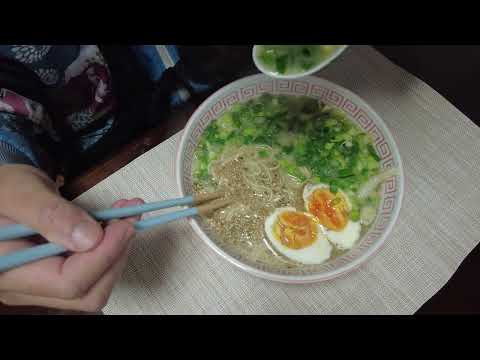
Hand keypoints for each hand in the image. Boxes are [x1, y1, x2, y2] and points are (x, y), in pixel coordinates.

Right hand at [0, 164, 142, 311]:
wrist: (0, 194)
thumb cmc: (2, 190)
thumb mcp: (20, 191)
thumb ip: (50, 214)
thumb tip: (90, 238)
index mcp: (9, 271)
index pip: (68, 283)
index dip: (104, 256)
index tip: (124, 225)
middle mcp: (25, 289)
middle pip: (87, 293)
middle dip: (116, 254)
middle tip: (130, 217)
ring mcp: (43, 286)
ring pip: (96, 287)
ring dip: (118, 251)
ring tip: (126, 215)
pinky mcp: (59, 276)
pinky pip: (94, 274)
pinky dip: (111, 249)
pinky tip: (116, 224)